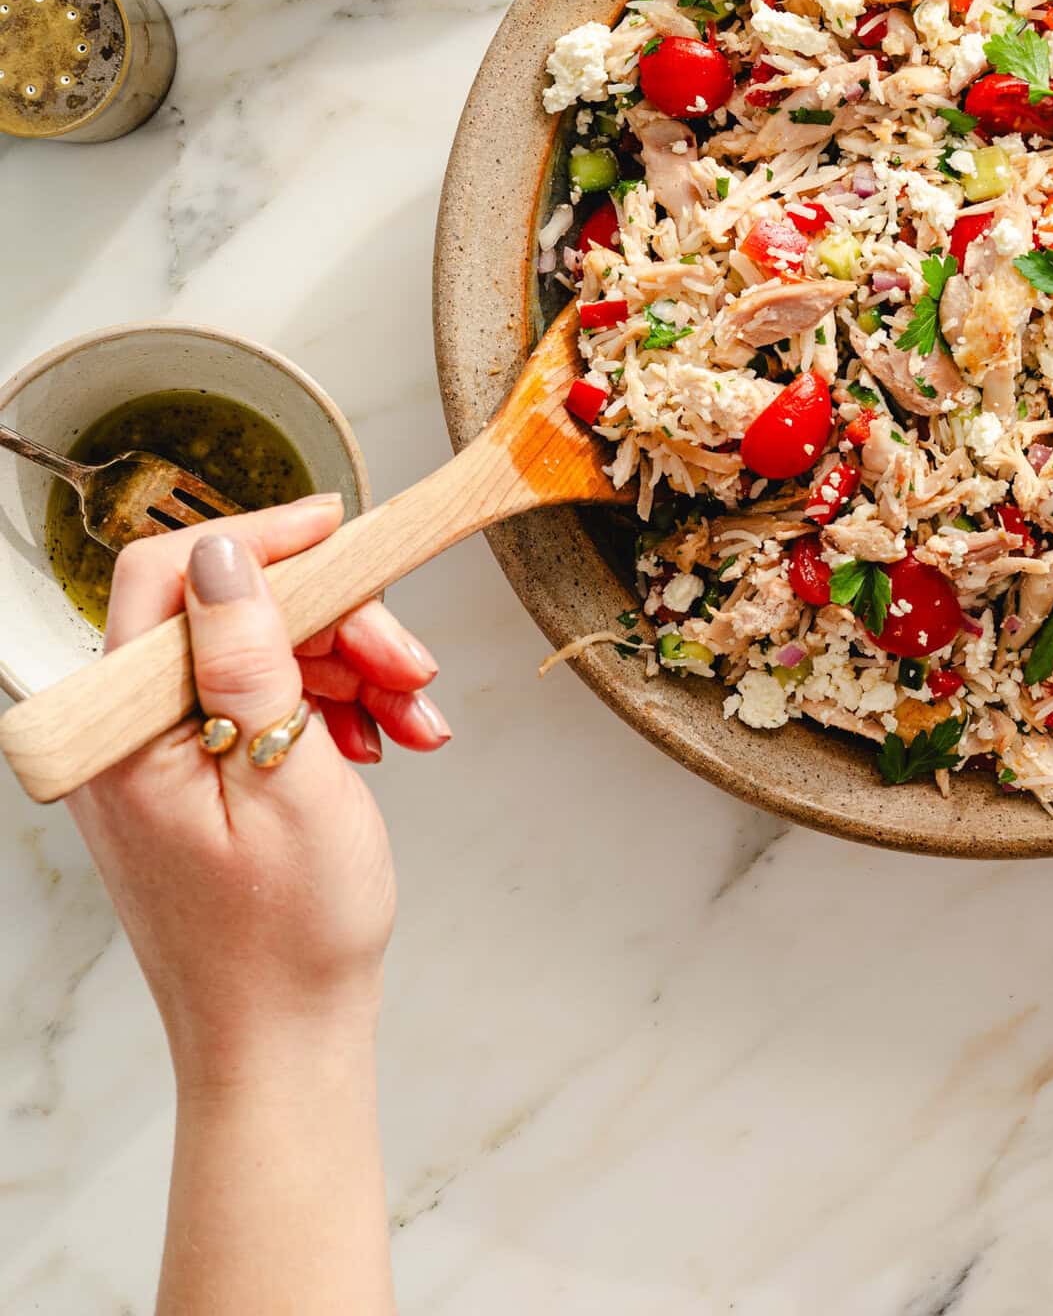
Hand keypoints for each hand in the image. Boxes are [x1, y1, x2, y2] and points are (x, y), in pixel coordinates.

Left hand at [64, 495, 448, 1073]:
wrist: (283, 1037)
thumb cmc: (288, 936)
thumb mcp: (288, 781)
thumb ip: (248, 659)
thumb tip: (226, 555)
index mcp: (122, 736)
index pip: (169, 577)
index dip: (262, 540)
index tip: (343, 528)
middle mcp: (122, 735)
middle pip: (232, 611)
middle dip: (338, 623)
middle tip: (413, 666)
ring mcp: (155, 754)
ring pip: (262, 650)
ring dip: (353, 669)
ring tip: (417, 720)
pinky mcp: (191, 772)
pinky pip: (265, 697)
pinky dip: (335, 705)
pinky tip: (385, 738)